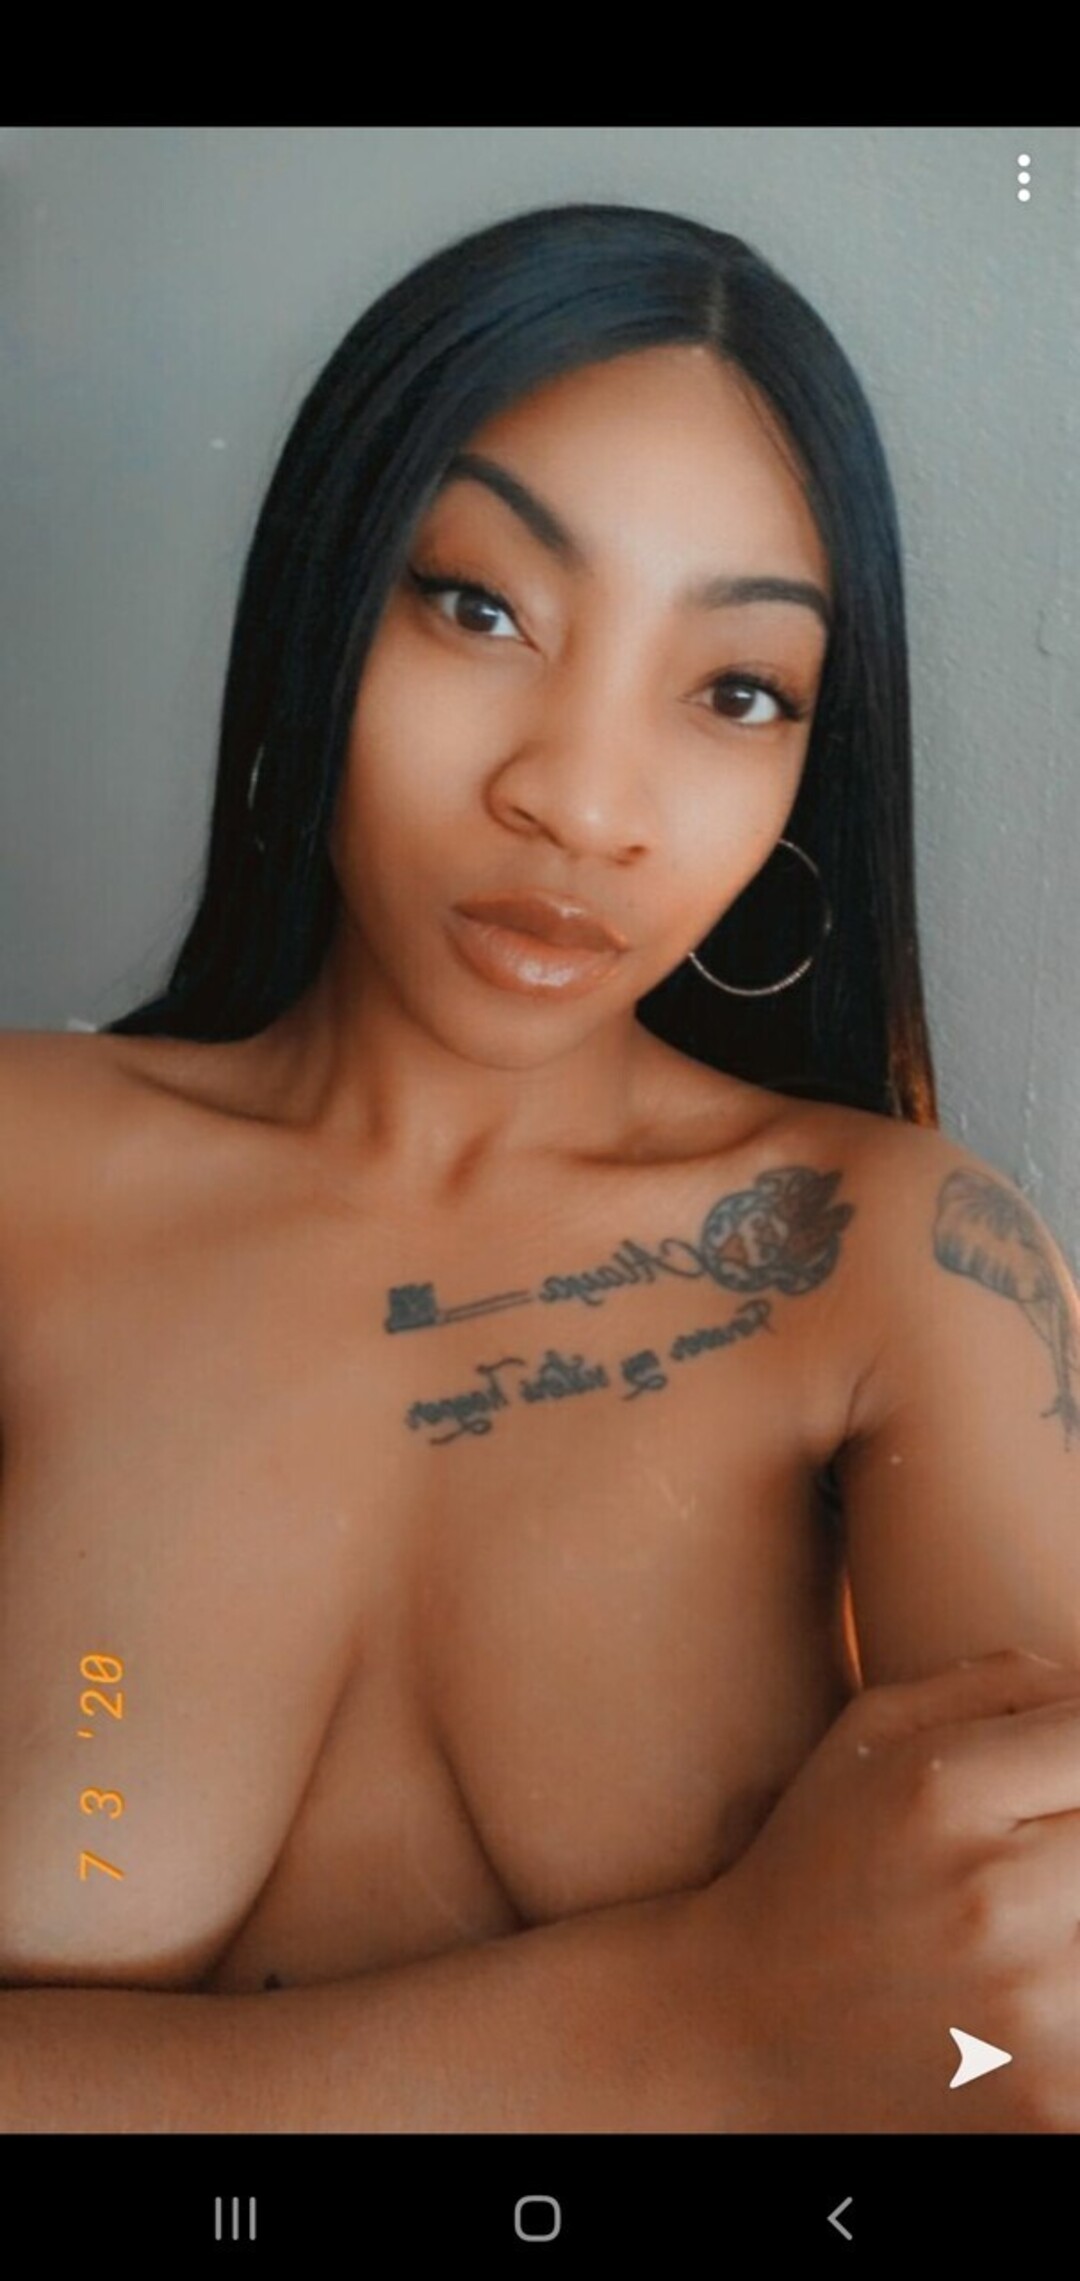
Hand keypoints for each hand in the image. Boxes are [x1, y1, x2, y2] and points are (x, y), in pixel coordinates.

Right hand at [692, 1649, 1079, 2130]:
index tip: (1061, 1771)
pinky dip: (1074, 1993)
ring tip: (1025, 1908)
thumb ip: (1006, 1686)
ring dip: (1078, 1909)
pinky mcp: (1056, 2102)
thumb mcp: (875, 1732)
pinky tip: (1028, 1983)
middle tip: (1036, 1848)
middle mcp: (995, 1899)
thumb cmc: (819, 1860)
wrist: (740, 2032)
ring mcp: (1034, 2014)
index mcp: (945, 1791)